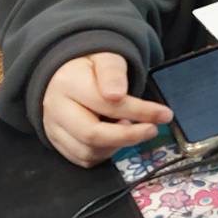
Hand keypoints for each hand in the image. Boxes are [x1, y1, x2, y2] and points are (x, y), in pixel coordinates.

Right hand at [42, 52, 172, 166]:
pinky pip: (83, 159)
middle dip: (128, 136)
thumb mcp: (106, 59)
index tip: (164, 114)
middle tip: (152, 129)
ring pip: (88, 151)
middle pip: (92, 134)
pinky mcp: (57, 143)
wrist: (64, 75)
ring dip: (116, 145)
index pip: (106, 103)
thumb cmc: (90, 67)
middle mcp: (56, 109)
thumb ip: (113, 73)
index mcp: (68, 83)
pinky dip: (104, 154)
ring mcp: (53, 129)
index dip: (138, 111)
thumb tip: (116, 95)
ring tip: (131, 128)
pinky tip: (116, 139)